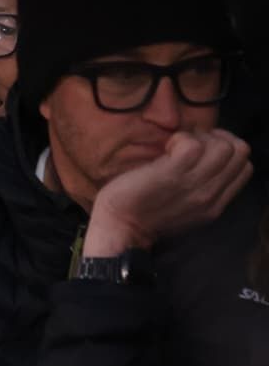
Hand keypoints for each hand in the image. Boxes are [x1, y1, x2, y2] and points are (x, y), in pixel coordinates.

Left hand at [84, 129, 252, 254]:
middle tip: (188, 144)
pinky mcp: (171, 175)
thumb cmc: (145, 211)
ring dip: (199, 137)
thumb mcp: (186, 205)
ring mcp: (193, 186)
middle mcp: (211, 195)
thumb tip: (206, 157)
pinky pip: (192, 145)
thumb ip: (203, 187)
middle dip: (216, 138)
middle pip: (239, 152)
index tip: (202, 148)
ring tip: (176, 147)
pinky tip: (167, 148)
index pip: (245, 166)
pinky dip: (181, 139)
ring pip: (223, 147)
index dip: (227, 148)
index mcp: (216, 203)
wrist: (120, 228)